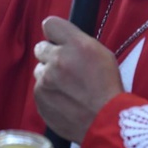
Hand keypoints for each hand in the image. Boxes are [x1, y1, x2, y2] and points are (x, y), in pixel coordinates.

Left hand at [33, 16, 123, 142]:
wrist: (106, 122)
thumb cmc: (108, 88)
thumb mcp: (102, 55)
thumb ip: (77, 42)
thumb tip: (58, 37)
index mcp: (77, 45)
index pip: (50, 24)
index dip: (55, 33)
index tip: (58, 40)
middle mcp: (57, 60)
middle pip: (40, 48)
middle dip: (51, 56)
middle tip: (66, 69)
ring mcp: (45, 80)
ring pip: (40, 71)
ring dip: (50, 76)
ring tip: (69, 89)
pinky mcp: (39, 98)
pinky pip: (40, 90)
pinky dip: (49, 94)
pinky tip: (66, 101)